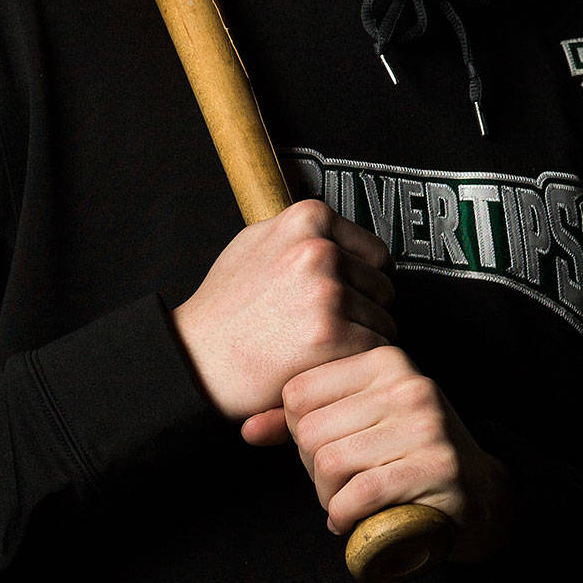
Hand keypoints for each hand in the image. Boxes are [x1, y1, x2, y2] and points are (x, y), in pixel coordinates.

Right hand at [169, 200, 394, 424]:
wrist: (198, 357)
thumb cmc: (224, 306)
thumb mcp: (256, 242)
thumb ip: (302, 234)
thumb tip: (344, 237)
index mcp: (307, 218)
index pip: (376, 253)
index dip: (362, 281)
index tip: (342, 297)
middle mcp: (320, 249)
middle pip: (383, 288)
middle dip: (363, 311)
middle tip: (324, 327)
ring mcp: (327, 291)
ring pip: (384, 322)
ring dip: (361, 340)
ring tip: (319, 346)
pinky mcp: (332, 334)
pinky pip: (377, 351)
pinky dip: (356, 363)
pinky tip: (324, 363)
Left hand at [275, 346, 513, 563]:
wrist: (481, 493)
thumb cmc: (407, 454)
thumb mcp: (358, 421)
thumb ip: (302, 420)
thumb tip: (246, 429)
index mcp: (383, 360)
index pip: (298, 392)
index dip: (296, 432)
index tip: (318, 452)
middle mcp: (407, 384)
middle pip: (310, 430)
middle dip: (310, 469)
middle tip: (330, 485)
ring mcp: (426, 425)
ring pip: (331, 462)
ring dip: (326, 497)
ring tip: (341, 503)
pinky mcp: (438, 468)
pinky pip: (362, 493)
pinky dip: (345, 515)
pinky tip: (350, 521)